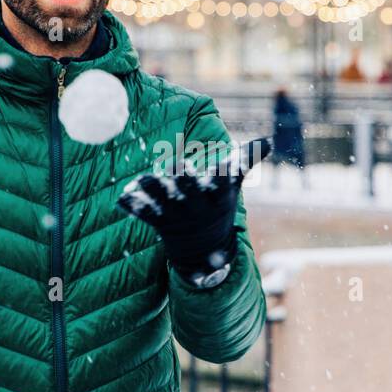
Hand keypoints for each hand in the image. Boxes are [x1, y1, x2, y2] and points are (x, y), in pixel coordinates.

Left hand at [117, 136, 270, 285]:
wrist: (204, 250)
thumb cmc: (219, 207)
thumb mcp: (233, 187)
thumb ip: (246, 161)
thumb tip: (269, 141)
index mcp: (217, 197)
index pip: (221, 184)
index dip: (220, 174)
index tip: (220, 164)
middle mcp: (197, 207)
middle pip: (189, 191)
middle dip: (182, 180)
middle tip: (175, 166)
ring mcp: (177, 216)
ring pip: (163, 202)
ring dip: (152, 190)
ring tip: (143, 180)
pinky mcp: (159, 223)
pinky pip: (144, 215)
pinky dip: (133, 207)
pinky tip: (122, 197)